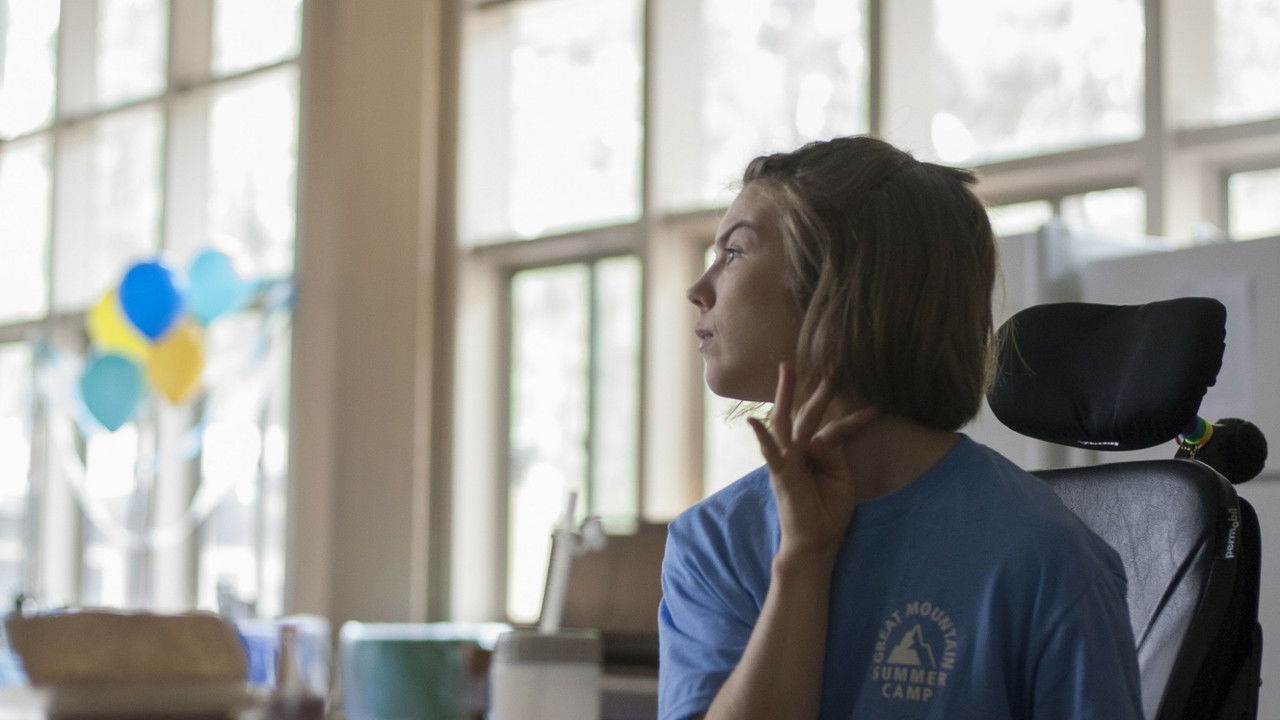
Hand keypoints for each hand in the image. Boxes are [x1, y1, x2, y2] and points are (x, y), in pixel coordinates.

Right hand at [748, 363, 878, 559]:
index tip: (874, 409)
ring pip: (786, 422)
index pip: (832, 428)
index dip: (853, 418)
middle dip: (816, 391)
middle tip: (829, 367)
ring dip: (786, 395)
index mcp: (814, 454)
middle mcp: (798, 452)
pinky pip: (770, 453)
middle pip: (805, 415)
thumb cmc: (827, 512)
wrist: (816, 541)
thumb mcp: (840, 479)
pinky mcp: (781, 474)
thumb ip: (832, 456)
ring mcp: (787, 461)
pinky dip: (762, 437)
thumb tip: (818, 439)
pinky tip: (753, 422)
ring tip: (787, 369)